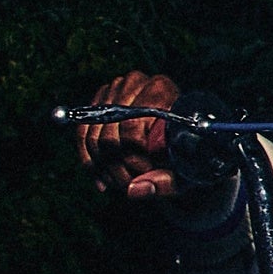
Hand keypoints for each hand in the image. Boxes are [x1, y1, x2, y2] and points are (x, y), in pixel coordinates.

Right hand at [72, 69, 187, 199]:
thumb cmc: (190, 152)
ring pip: (92, 137)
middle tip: (131, 183)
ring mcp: (114, 89)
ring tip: (121, 183)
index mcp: (161, 89)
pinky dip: (91, 161)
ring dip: (104, 168)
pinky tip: (103, 180)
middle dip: (117, 167)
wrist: (186, 136)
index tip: (145, 174)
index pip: (132, 128)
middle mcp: (135, 83)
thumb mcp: (188, 169)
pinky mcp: (99, 100)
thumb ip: (166, 181)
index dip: (134, 158)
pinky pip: (82, 134)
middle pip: (109, 135)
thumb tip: (134, 190)